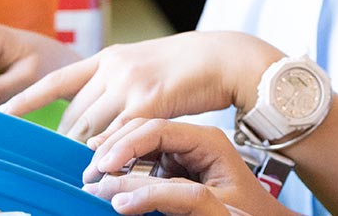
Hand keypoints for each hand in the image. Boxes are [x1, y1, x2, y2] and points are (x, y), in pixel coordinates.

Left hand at [0, 31, 282, 141]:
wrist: (225, 56)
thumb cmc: (188, 66)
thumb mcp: (143, 64)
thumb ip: (116, 82)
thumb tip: (96, 111)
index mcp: (107, 57)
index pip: (54, 81)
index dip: (24, 100)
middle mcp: (113, 67)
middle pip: (73, 115)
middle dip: (62, 144)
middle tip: (49, 167)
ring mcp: (129, 83)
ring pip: (92, 128)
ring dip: (83, 156)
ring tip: (76, 177)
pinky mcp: (149, 100)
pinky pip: (120, 135)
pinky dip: (110, 154)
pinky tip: (104, 168)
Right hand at [84, 119, 293, 215]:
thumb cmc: (248, 212)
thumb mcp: (210, 202)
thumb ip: (170, 196)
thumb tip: (121, 195)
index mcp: (207, 140)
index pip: (157, 129)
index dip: (125, 145)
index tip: (103, 166)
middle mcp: (193, 140)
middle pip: (143, 131)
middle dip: (113, 150)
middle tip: (89, 173)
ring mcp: (182, 151)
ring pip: (139, 145)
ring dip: (114, 157)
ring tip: (92, 176)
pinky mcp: (174, 165)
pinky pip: (143, 160)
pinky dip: (122, 167)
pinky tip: (105, 177)